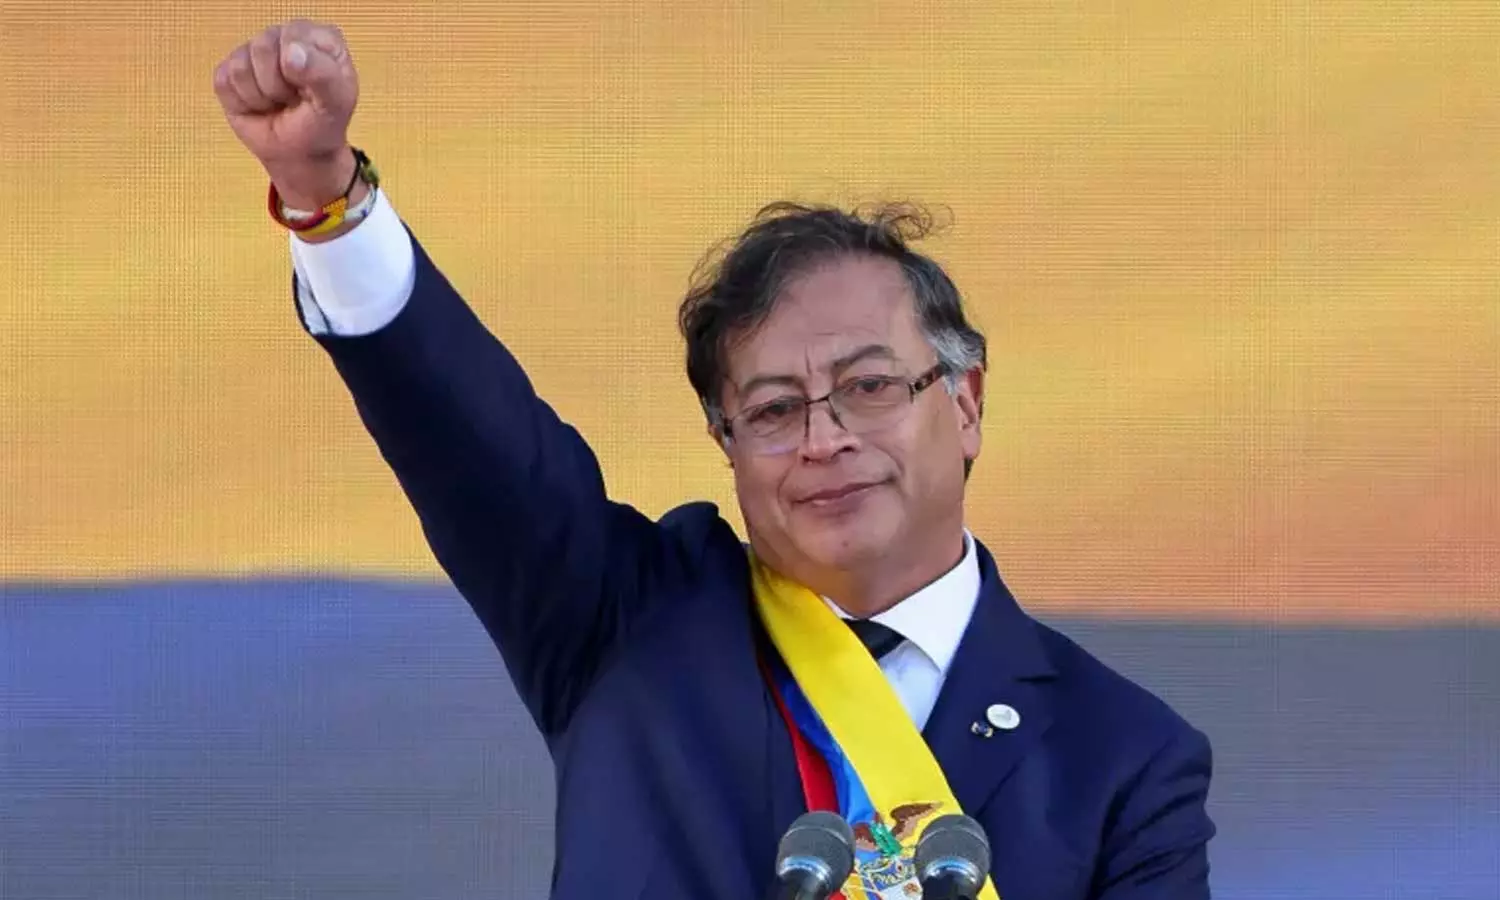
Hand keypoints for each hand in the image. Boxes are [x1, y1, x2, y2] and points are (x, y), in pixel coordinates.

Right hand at [213, 20, 360, 208]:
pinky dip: (242, 103)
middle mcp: (283, 36)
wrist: (300, 154)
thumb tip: (291, 52)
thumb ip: (323, 75)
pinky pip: (224, 82)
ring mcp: (253, 51)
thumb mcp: (337, 104)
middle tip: (292, 100)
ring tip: (277, 103)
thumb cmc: (321, 124)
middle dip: (277, 85)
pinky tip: (258, 106)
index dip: (299, 69)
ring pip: (240, 67)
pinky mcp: (229, 71)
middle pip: (262, 47)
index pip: (294, 35)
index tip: (311, 90)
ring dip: (260, 97)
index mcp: (317, 36)